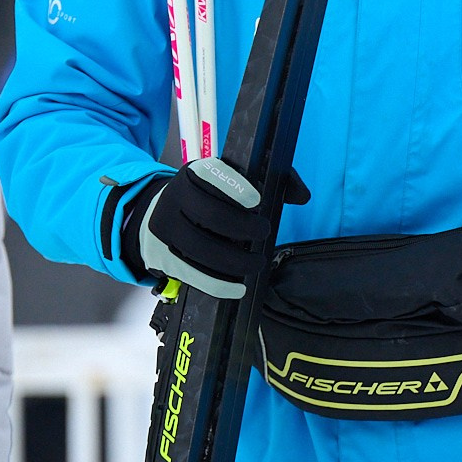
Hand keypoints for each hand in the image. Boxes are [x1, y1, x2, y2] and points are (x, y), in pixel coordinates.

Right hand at [119, 158, 306, 299]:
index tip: (257, 200)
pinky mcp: (164, 258)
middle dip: (245, 228)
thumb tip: (302, 195)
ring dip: (236, 261)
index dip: (235, 187)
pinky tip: (238, 287)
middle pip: (210, 215)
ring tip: (257, 263)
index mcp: (194, 173)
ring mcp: (166, 229)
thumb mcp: (230, 181)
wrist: (159, 214)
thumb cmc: (206, 198)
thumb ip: (271, 180)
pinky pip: (192, 274)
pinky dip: (218, 284)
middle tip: (264, 232)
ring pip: (201, 249)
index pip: (211, 174)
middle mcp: (175, 198)